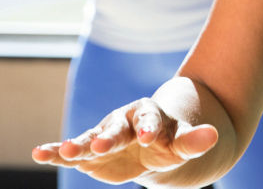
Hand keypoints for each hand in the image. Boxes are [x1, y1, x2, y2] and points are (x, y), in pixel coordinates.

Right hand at [32, 98, 217, 184]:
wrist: (153, 140)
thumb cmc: (170, 140)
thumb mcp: (183, 142)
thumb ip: (195, 141)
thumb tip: (215, 136)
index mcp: (150, 115)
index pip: (151, 121)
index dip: (150, 128)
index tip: (150, 137)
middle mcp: (125, 121)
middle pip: (117, 128)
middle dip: (109, 136)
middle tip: (102, 144)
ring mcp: (106, 135)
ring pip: (92, 138)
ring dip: (78, 144)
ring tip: (64, 151)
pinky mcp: (91, 151)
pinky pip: (72, 151)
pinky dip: (57, 152)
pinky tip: (39, 153)